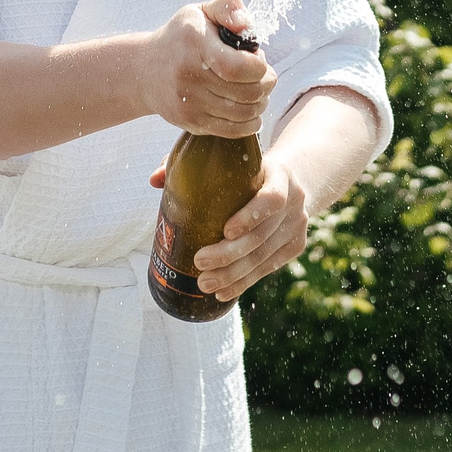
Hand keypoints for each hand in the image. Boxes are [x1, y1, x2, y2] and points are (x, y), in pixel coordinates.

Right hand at [145, 0, 275, 137]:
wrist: (145, 71)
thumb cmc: (181, 37)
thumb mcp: (201, 11)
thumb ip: (228, 7)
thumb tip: (245, 24)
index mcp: (195, 43)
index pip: (239, 68)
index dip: (260, 66)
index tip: (258, 59)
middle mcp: (189, 76)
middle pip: (248, 93)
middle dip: (266, 84)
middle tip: (262, 75)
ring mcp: (189, 103)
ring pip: (245, 113)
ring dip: (261, 102)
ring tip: (255, 89)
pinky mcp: (191, 122)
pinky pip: (233, 130)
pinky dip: (251, 122)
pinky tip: (249, 108)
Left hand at [193, 157, 311, 299]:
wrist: (294, 179)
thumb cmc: (249, 169)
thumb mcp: (231, 160)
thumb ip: (191, 165)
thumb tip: (154, 179)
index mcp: (279, 175)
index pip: (271, 198)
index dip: (250, 217)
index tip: (225, 230)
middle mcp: (294, 201)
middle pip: (262, 235)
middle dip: (229, 255)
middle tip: (200, 262)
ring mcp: (297, 225)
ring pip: (264, 257)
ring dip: (234, 275)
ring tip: (205, 283)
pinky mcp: (296, 245)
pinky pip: (269, 268)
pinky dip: (245, 282)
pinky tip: (225, 291)